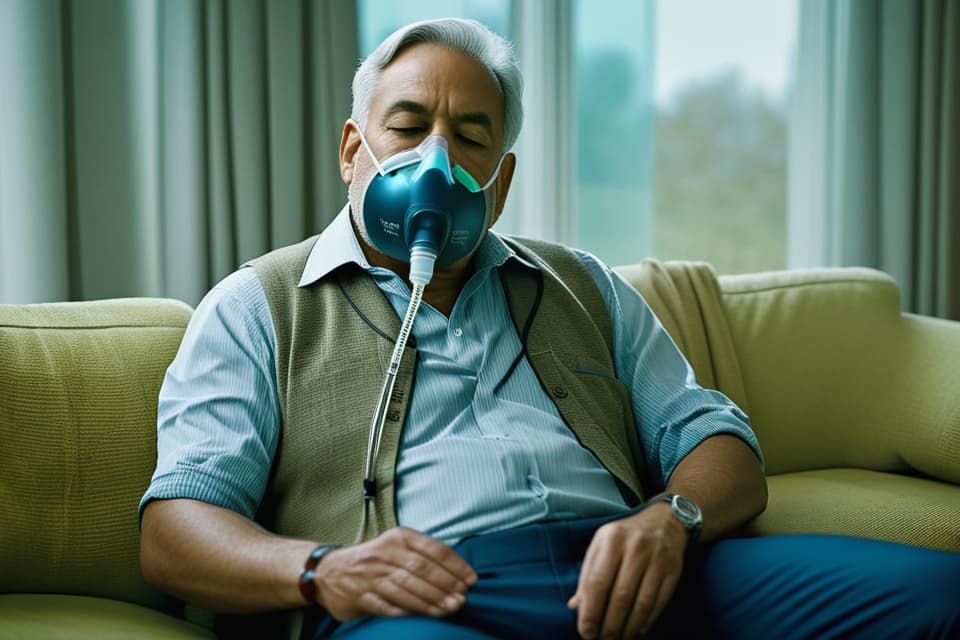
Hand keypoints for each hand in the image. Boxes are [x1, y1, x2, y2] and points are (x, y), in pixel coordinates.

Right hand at [314, 526, 476, 620]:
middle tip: (462, 599)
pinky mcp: (360, 595)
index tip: (471, 580)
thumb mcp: (396, 546)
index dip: (455, 565)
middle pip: (421, 570)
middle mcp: (385, 552)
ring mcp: (371, 574)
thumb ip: (422, 554)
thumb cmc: (374, 559)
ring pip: (406, 588)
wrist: (328, 571)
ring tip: (450, 609)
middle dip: (445, 586)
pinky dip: (407, 610)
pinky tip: (423, 616)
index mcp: (399, 537)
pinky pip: (388, 605)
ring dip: (431, 601)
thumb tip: (459, 573)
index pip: (433, 549)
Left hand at [567, 505, 686, 638]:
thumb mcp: (601, 545)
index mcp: (611, 539)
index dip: (590, 611)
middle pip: (620, 596)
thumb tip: (575, 606)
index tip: (586, 631)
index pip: (597, 581)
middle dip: (610, 625)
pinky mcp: (673, 571)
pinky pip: (658, 602)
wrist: (665, 521)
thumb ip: (588, 574)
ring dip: (628, 628)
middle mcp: (635, 547)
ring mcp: (656, 559)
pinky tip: (636, 631)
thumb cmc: (625, 537)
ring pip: (642, 603)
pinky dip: (646, 621)